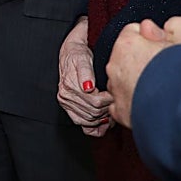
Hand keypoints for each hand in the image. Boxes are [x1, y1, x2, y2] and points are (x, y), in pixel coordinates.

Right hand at [56, 16, 113, 136]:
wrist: (70, 52)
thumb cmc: (77, 54)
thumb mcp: (82, 58)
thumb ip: (85, 72)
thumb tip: (87, 86)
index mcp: (68, 87)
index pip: (94, 102)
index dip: (108, 100)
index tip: (114, 93)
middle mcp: (65, 97)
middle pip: (92, 113)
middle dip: (107, 110)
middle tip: (115, 102)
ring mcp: (67, 104)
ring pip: (88, 121)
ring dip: (102, 119)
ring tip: (112, 111)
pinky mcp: (70, 109)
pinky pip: (82, 125)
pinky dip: (94, 128)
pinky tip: (104, 124)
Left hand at [106, 19, 170, 128]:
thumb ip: (178, 25)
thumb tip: (168, 26)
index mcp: (128, 44)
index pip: (134, 31)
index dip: (154, 38)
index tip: (166, 47)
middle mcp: (115, 67)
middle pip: (127, 56)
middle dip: (145, 60)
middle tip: (169, 68)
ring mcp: (116, 91)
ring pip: (124, 81)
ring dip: (138, 83)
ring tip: (164, 89)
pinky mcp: (122, 113)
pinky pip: (124, 104)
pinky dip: (135, 104)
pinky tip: (153, 105)